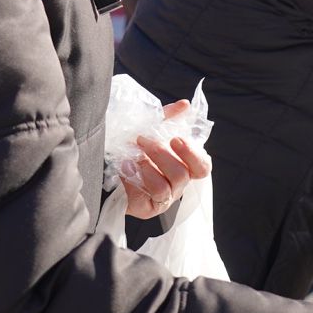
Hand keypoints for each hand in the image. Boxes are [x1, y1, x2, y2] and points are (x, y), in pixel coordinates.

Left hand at [122, 99, 211, 218]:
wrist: (110, 170)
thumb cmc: (136, 151)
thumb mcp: (152, 132)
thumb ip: (168, 118)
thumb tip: (185, 104)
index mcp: (184, 166)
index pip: (203, 167)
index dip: (193, 154)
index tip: (176, 139)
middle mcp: (178, 185)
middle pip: (182, 175)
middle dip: (162, 155)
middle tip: (143, 140)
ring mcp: (165, 199)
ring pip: (165, 188)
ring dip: (148, 167)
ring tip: (134, 155)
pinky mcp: (149, 208)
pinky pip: (147, 197)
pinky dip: (137, 178)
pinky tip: (126, 167)